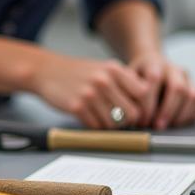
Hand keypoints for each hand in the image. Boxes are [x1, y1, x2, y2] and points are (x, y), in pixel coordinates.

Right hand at [27, 52, 153, 127]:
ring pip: (115, 123)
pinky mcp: (77, 106)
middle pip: (132, 113)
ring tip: (100, 115)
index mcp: (114, 69)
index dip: (144, 106)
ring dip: (110, 125)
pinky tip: (88, 115)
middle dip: (127, 120)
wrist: (46, 70)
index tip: (139, 112)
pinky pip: (96, 127)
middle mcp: (103, 80)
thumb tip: (147, 104)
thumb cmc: (79, 72)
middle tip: (118, 118)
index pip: (144, 93)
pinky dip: (94, 126)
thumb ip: (125, 81)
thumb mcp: (104, 68)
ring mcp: (89, 93)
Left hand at [128, 53, 194, 128]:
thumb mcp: (126, 78)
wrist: (152, 63)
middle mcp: (173, 69)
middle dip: (168, 111)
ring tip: (169, 126)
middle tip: (157, 126)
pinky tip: (183, 121)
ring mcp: (188, 78)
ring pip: (193, 95)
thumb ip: (126, 91)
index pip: (154, 78)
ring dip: (182, 115)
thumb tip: (123, 112)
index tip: (141, 118)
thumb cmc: (138, 76)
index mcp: (154, 63)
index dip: (148, 101)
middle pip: (178, 88)